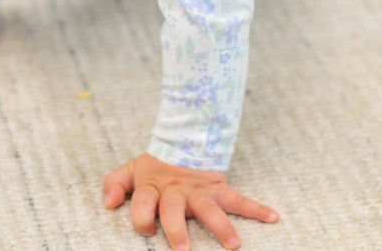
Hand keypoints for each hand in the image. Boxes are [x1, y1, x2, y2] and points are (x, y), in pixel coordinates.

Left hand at [103, 153, 278, 250]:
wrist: (182, 142)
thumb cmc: (155, 167)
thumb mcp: (131, 170)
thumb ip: (115, 183)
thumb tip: (108, 204)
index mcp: (154, 188)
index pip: (143, 203)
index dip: (141, 216)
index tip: (147, 228)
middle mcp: (177, 191)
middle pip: (174, 209)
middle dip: (177, 229)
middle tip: (182, 250)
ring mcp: (199, 190)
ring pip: (209, 207)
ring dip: (221, 226)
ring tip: (234, 245)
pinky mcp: (218, 188)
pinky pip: (238, 198)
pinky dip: (256, 208)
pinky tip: (273, 217)